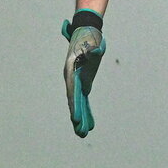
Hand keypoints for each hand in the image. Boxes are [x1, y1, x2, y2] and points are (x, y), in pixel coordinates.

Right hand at [62, 21, 105, 136]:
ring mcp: (77, 81)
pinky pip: (84, 100)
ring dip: (82, 118)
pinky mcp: (83, 83)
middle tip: (81, 133)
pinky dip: (86, 111)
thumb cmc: (90, 37)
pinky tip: (89, 123)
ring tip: (84, 134)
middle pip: (74, 101)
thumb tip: (95, 52)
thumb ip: (94, 50)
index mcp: (71, 70)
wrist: (86, 32)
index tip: (76, 118)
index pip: (73, 92)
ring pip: (78, 103)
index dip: (75, 105)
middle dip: (78, 117)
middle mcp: (72, 78)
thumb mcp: (93, 43)